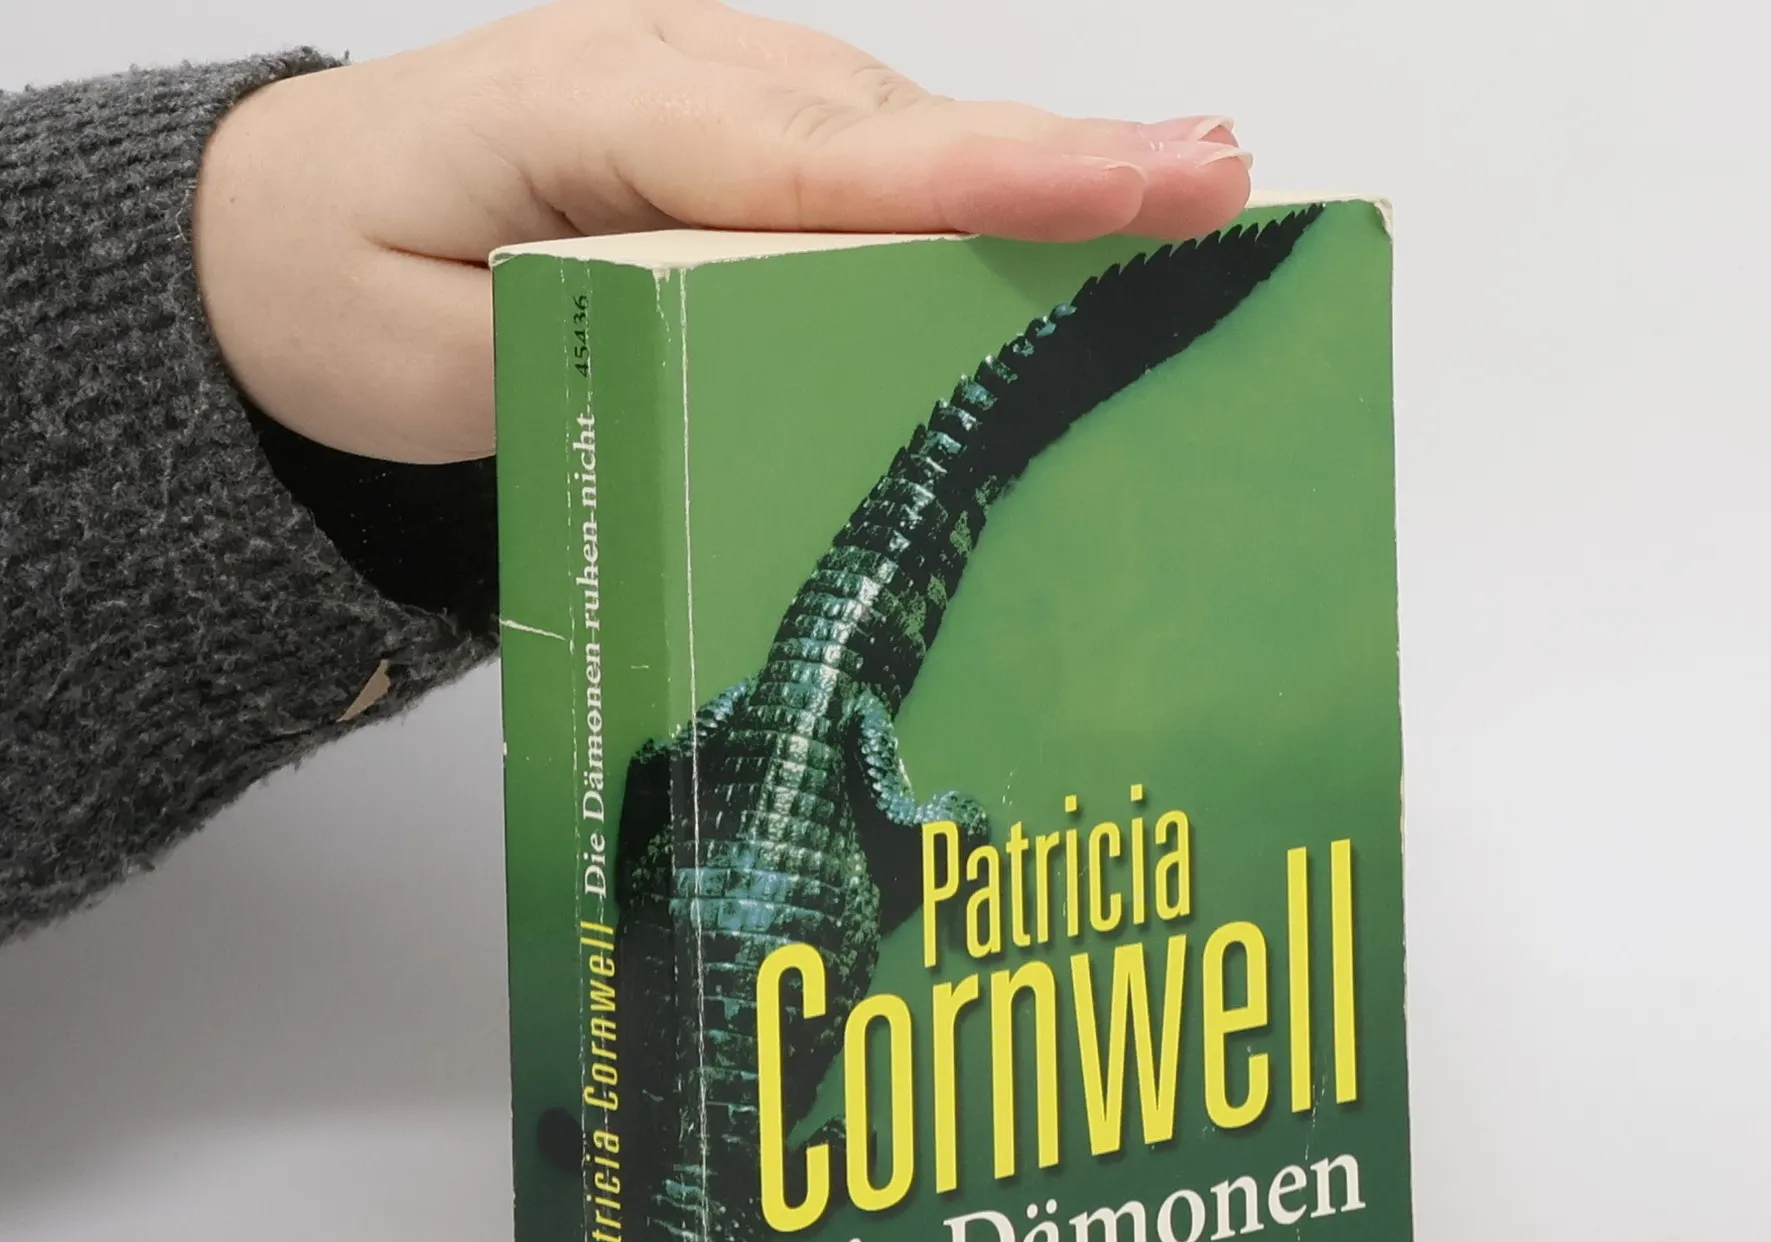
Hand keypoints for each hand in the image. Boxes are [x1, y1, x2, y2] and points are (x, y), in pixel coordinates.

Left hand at [193, 0, 1252, 463]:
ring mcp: (708, 96)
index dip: (976, 179)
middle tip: (1221, 181)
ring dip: (1040, 174)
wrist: (276, 228)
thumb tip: (745, 363)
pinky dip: (971, 193)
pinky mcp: (731, 136)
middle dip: (1060, 159)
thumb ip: (582, 351)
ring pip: (896, 137)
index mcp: (589, 112)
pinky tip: (1070, 212)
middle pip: (891, 129)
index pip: (814, 154)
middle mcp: (671, 76)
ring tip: (1191, 194)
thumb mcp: (423, 361)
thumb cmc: (338, 279)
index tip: (1123, 183)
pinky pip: (868, 161)